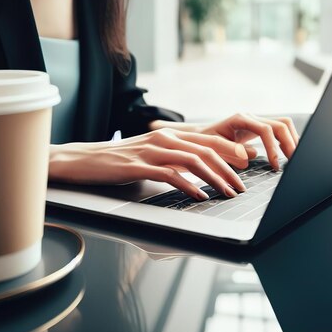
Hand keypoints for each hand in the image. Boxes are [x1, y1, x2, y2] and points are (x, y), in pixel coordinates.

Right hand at [49, 128, 249, 199]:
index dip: (231, 151)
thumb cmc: (120, 160)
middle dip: (229, 168)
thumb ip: (176, 158)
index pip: (209, 140)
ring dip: (215, 178)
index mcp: (172, 135)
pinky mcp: (140, 166)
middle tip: (241, 185)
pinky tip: (199, 196)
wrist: (84, 159)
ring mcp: (153, 151)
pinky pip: (170, 174)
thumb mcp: (153, 154)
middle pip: (207, 149)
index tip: (247, 165)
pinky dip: (189, 185)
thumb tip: (200, 172)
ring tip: (227, 192)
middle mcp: (166, 139)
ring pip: (193, 161)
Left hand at [200, 113, 299, 170]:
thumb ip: (232, 151)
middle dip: (290, 143)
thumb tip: (253, 154)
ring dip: (292, 140)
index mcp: (240, 119)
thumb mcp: (214, 148)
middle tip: (294, 162)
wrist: (199, 136)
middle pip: (281, 124)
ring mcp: (256, 120)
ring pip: (284, 124)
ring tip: (295, 158)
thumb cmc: (204, 143)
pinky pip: (279, 130)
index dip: (273, 148)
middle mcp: (251, 117)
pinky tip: (288, 154)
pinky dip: (286, 140)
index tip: (276, 165)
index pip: (265, 130)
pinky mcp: (259, 127)